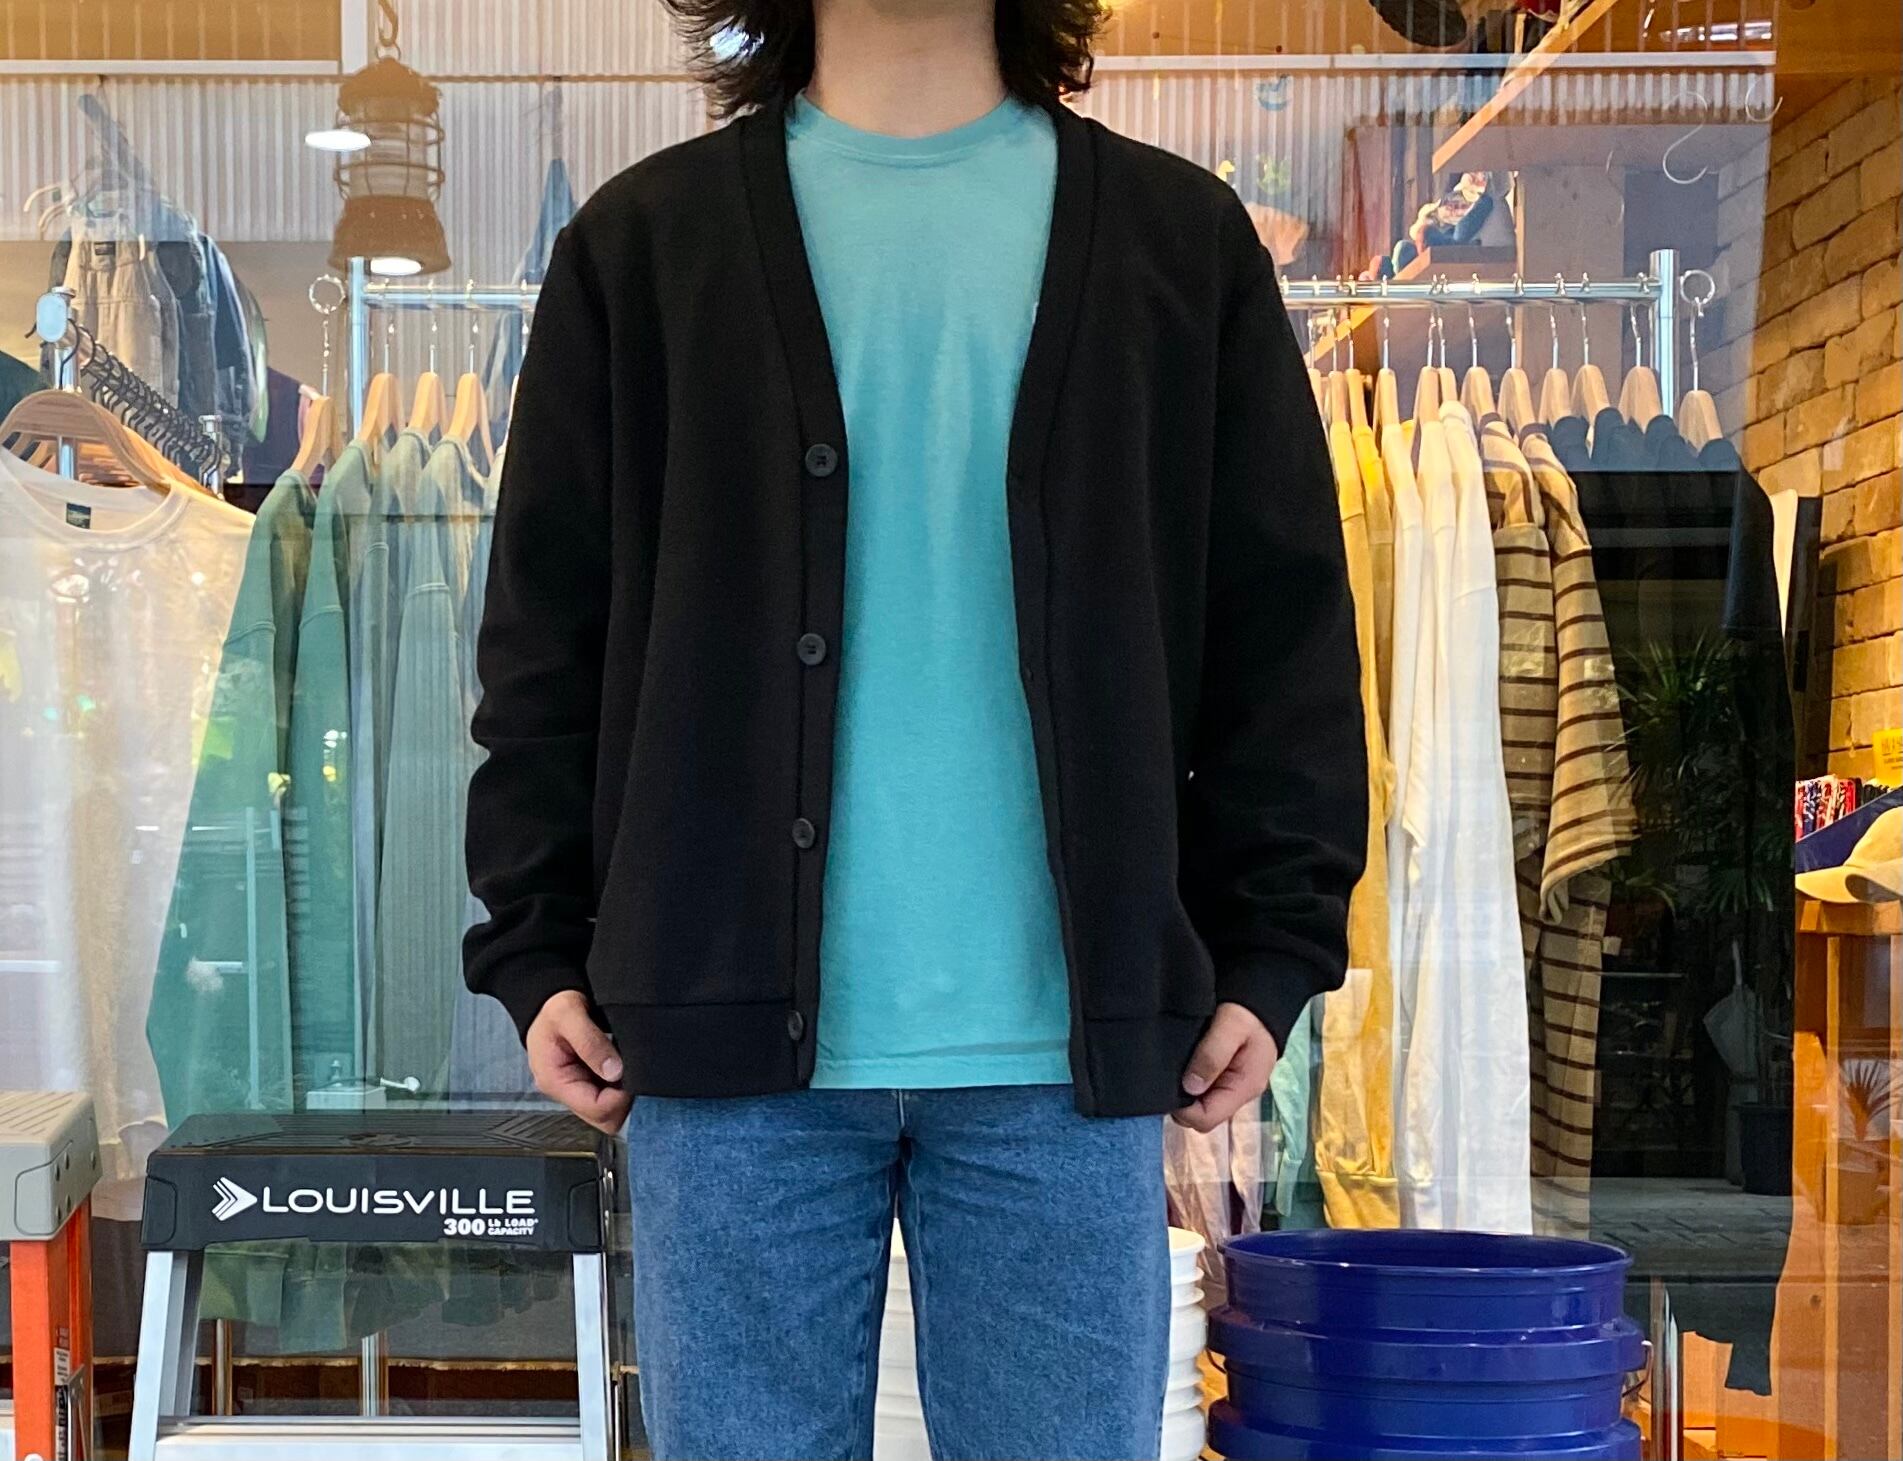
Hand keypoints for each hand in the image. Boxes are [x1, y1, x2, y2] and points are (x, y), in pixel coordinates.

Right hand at [526, 990, 632, 1134]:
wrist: (547, 999)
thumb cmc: (552, 1007)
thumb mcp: (568, 1015)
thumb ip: (590, 1042)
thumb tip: (614, 1071)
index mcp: (555, 1080)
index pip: (596, 1109)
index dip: (620, 1098)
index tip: (633, 1075)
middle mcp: (565, 1090)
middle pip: (604, 1118)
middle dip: (624, 1102)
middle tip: (636, 1074)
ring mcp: (577, 1088)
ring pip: (608, 1112)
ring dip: (624, 1095)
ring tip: (631, 1068)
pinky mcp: (587, 1082)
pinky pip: (609, 1098)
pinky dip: (621, 1087)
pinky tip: (626, 1068)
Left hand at [1172, 1002, 1278, 1133]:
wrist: (1261, 998)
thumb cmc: (1249, 1012)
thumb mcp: (1231, 1026)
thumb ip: (1212, 1055)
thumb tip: (1190, 1087)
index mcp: (1244, 1087)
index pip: (1207, 1119)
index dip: (1183, 1110)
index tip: (1166, 1088)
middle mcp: (1239, 1093)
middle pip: (1202, 1115)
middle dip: (1182, 1103)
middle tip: (1167, 1076)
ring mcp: (1232, 1086)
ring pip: (1201, 1104)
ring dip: (1185, 1092)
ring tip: (1173, 1069)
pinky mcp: (1225, 1077)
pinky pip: (1203, 1090)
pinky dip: (1190, 1082)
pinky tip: (1181, 1066)